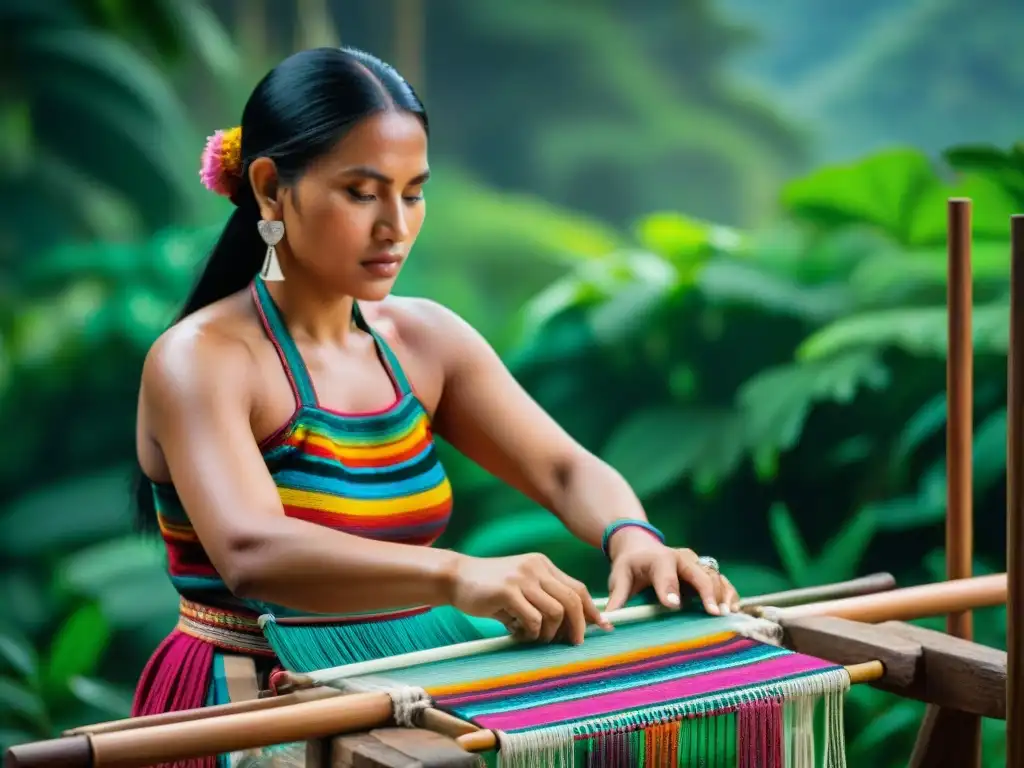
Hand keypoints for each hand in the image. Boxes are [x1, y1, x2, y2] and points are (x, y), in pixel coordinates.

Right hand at [450, 552, 611, 644]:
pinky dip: (530, 633)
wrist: (455, 578)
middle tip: (572, 644)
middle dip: (578, 627)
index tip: (604, 627)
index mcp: (543, 565)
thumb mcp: (521, 587)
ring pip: (556, 612)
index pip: (577, 588)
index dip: (592, 610)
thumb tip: (572, 626)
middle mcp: (536, 568)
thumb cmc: (490, 589)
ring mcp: (521, 578)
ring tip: (533, 637)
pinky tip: (516, 633)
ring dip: (549, 633)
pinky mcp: (507, 591)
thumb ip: (543, 600)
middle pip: (572, 600)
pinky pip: (533, 619)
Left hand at [603, 528, 739, 614]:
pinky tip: (733, 609)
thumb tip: (607, 621)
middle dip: (707, 592)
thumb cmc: (630, 565)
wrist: (641, 547)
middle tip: (713, 612)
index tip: (673, 606)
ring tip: (726, 613)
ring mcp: (696, 564)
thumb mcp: (619, 576)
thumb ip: (616, 597)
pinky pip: (722, 581)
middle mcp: (681, 558)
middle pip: (698, 573)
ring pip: (714, 575)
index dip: (669, 588)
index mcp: (658, 558)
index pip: (665, 573)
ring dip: (722, 594)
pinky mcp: (705, 571)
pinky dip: (729, 593)